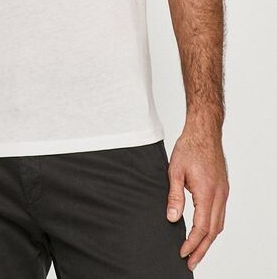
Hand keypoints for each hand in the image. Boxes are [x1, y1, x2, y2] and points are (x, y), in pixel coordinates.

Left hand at [166, 123, 229, 271]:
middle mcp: (219, 195)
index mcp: (207, 192)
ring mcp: (223, 192)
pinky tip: (204, 232)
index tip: (183, 253)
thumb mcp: (175, 170)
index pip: (201, 227)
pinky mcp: (223, 189)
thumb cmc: (190, 147)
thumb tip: (172, 218)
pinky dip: (213, 228)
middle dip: (202, 249)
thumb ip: (174, 196)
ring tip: (197, 252)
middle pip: (213, 231)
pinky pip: (220, 214)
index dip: (192, 243)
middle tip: (191, 263)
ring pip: (219, 224)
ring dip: (208, 241)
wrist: (204, 131)